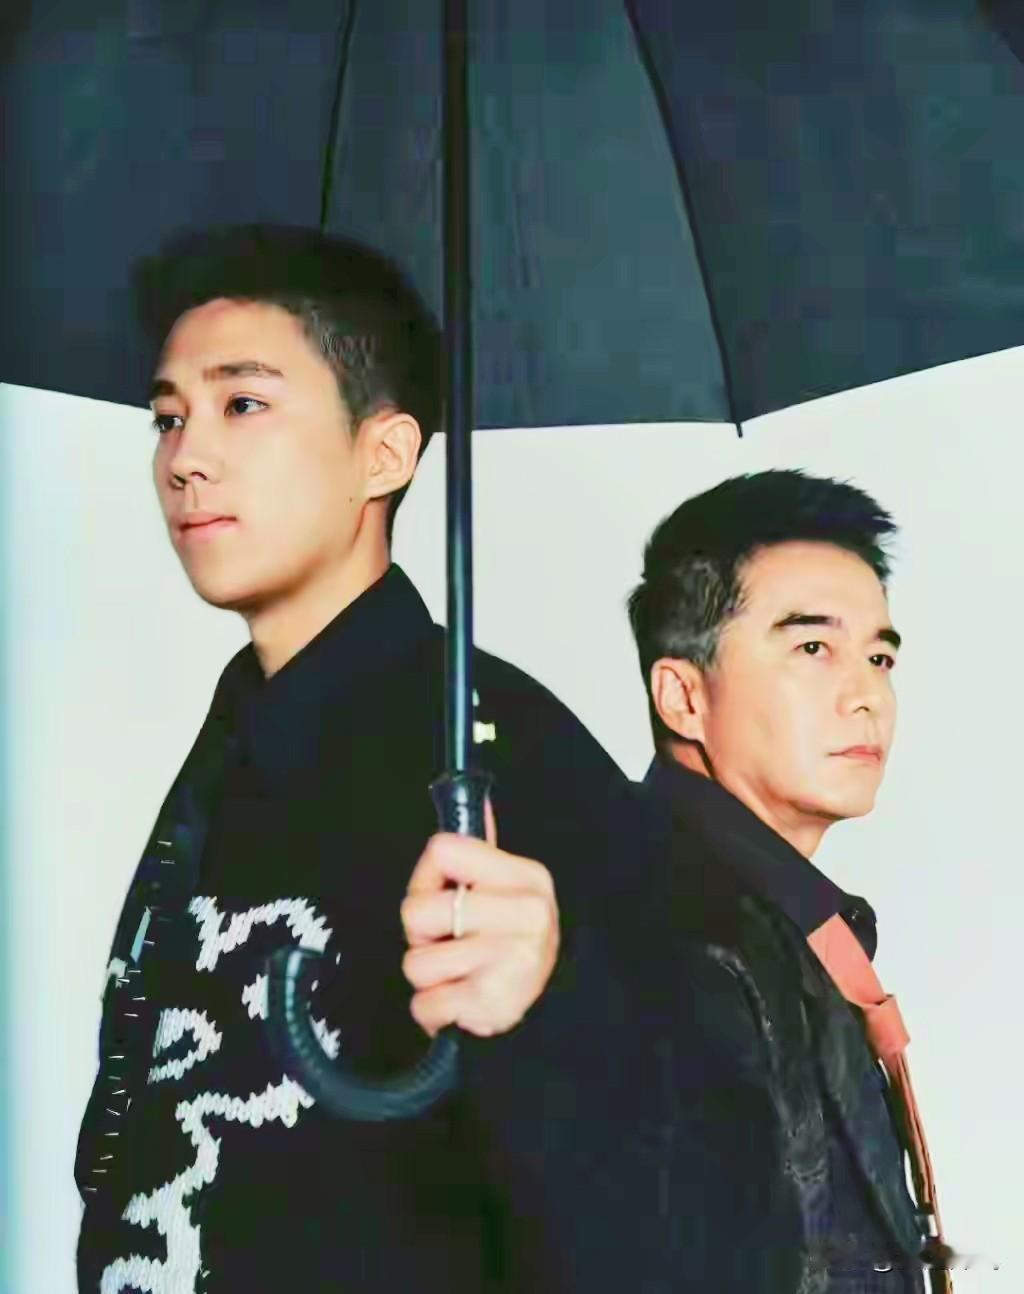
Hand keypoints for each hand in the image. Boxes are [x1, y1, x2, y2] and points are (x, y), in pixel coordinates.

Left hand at [400, 807, 559, 1037]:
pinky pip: (424, 1004)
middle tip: (451, 944)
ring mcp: (509, 959)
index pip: (441, 850)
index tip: (444, 895)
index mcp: (527, 878)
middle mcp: (525, 914)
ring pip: (415, 962)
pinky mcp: (491, 1002)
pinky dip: (434, 1011)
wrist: (552, 1014)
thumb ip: (481, 852)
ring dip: (429, 977)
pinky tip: (461, 1003)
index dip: (427, 878)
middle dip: (421, 936)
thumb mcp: (510, 891)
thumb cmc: (514, 945)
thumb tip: (477, 801)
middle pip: (416, 911)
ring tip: (459, 975)